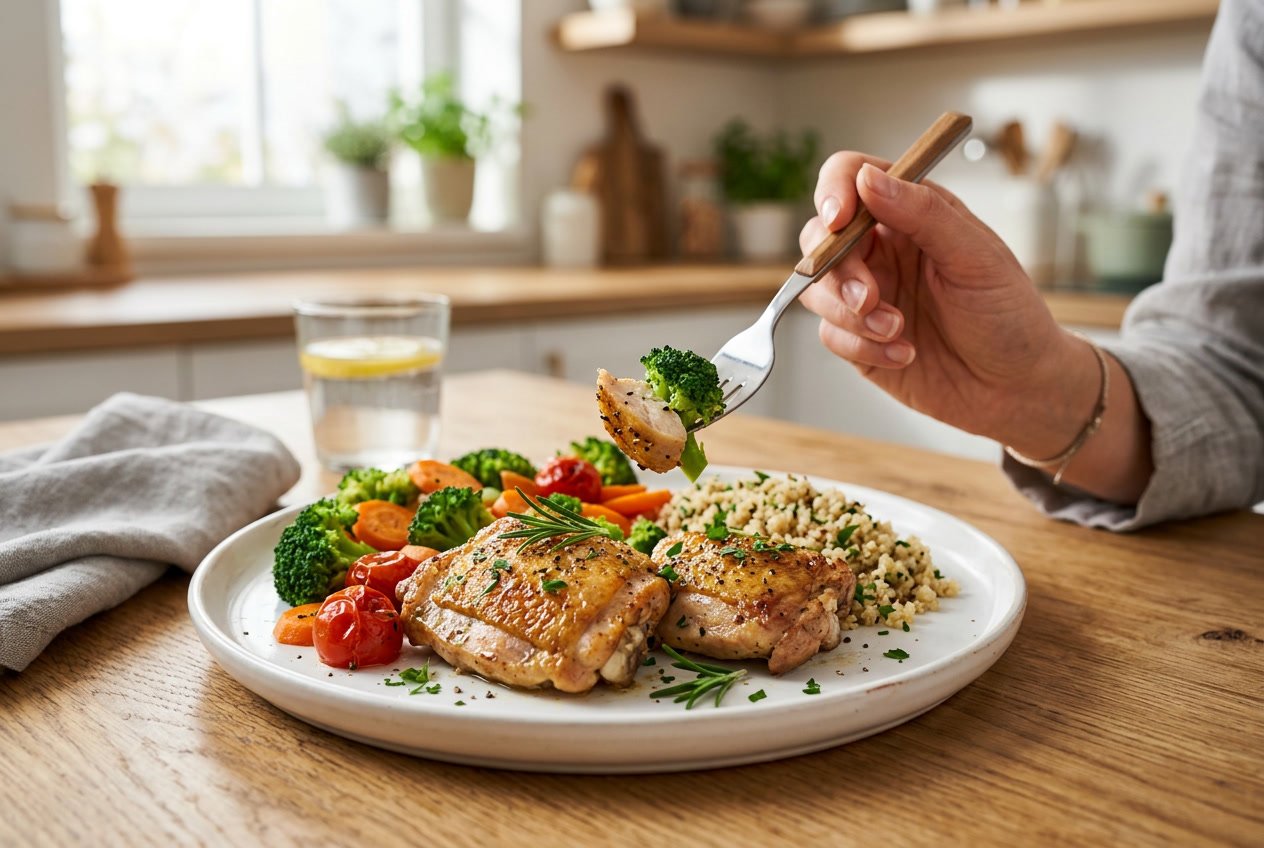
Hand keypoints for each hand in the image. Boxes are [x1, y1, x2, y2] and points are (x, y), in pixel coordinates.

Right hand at [798, 153, 1098, 458]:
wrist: (1016, 388)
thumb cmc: (1009, 315)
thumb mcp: (975, 256)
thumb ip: (923, 213)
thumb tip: (868, 179)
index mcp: (909, 214)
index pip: (851, 179)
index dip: (834, 192)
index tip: (839, 220)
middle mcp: (881, 250)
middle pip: (819, 238)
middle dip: (837, 269)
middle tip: (868, 297)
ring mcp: (865, 296)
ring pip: (816, 290)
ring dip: (850, 314)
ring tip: (897, 330)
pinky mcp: (857, 340)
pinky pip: (831, 335)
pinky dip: (863, 347)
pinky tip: (904, 354)